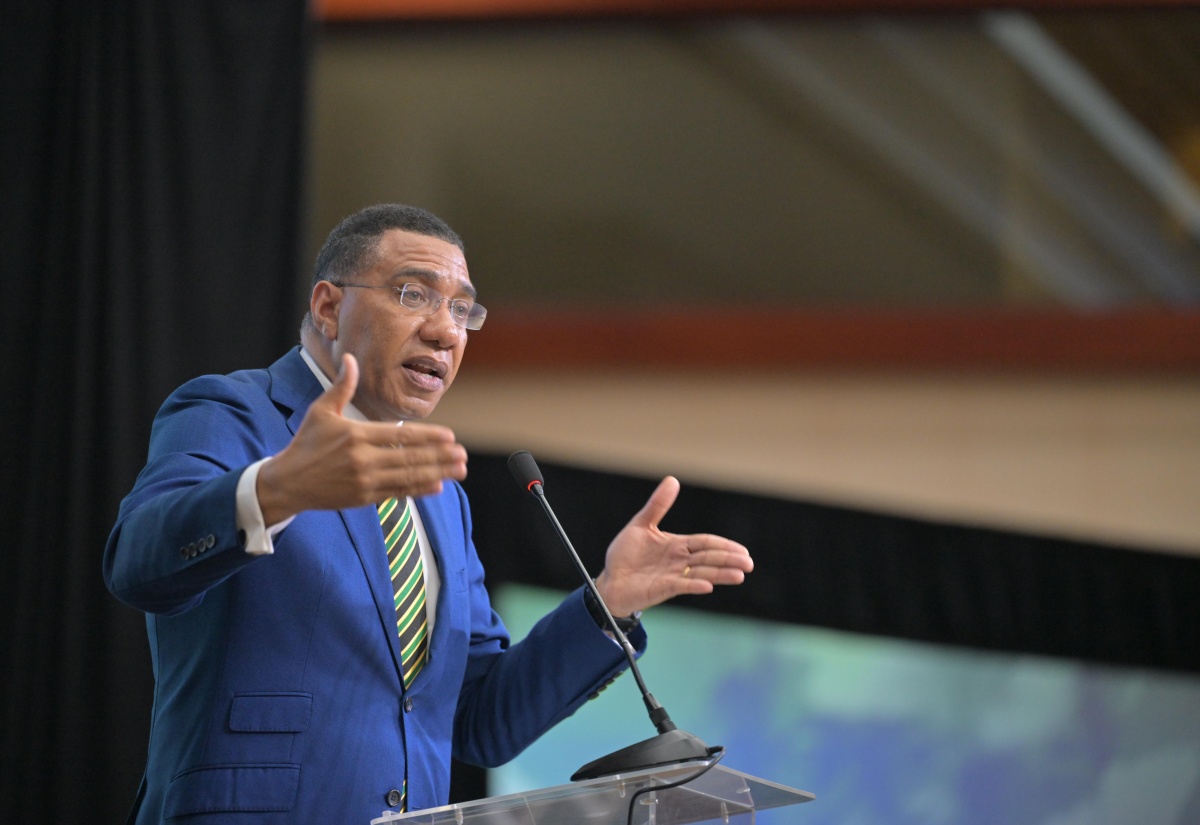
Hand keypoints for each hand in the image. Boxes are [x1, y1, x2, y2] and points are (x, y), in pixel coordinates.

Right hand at [256, 353, 467, 523]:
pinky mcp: (363, 498)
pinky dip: (419, 490)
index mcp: (356, 435)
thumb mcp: (321, 411)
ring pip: (408, 477)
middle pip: (410, 457)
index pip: (401, 435)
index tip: (450, 436)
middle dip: (440, 457)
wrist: (287, 482)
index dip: (428, 437)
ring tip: (458, 470)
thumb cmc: (306, 444)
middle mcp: (363, 459)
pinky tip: (438, 486)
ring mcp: (365, 480)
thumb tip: (351, 358)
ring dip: (437, 474)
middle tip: (463, 455)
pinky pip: (397, 493)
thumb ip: (342, 386)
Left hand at [593, 476, 752, 617]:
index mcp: (677, 545)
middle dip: (729, 560)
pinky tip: (708, 586)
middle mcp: (679, 561)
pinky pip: (681, 586)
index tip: (743, 550)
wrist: (609, 581)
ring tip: (739, 575)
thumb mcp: (641, 525)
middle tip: (749, 564)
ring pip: (701, 573)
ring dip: (720, 574)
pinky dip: (694, 585)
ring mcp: (672, 576)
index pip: (705, 543)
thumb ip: (657, 505)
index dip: (724, 545)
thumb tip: (672, 479)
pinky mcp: (662, 589)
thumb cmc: (625, 555)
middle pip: (709, 558)